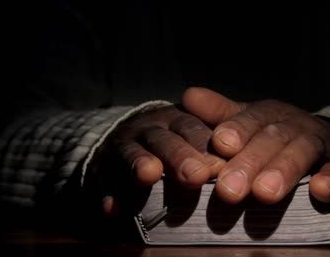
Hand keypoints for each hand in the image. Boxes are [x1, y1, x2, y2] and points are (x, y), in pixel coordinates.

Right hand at [85, 104, 225, 215]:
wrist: (122, 143)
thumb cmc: (171, 143)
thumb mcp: (190, 136)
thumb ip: (209, 148)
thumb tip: (229, 169)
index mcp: (176, 121)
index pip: (192, 128)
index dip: (204, 145)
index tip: (219, 165)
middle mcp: (149, 130)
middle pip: (164, 140)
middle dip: (179, 156)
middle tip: (196, 175)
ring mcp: (122, 147)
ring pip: (130, 153)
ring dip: (139, 163)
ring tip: (149, 174)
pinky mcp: (100, 168)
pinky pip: (103, 181)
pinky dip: (108, 195)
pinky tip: (112, 207)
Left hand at [183, 87, 329, 203]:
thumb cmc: (279, 134)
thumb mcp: (251, 120)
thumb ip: (221, 113)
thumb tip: (188, 96)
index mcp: (269, 114)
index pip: (251, 119)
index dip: (237, 130)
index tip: (220, 145)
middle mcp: (294, 124)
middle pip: (273, 139)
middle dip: (250, 162)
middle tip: (229, 189)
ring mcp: (320, 143)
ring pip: (303, 152)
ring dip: (284, 171)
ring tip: (264, 193)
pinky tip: (321, 192)